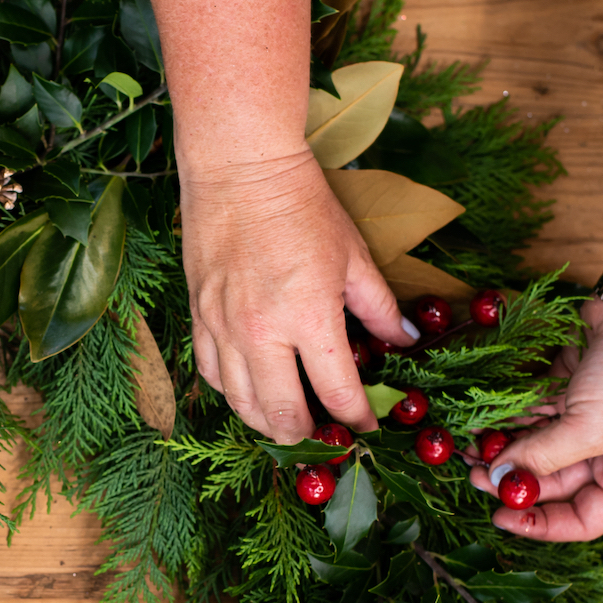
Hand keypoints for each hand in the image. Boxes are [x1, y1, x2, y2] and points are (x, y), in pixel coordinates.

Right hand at [182, 150, 418, 442]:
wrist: (240, 167)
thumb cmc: (303, 204)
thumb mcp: (353, 255)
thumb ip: (379, 307)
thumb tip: (404, 340)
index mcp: (310, 317)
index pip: (340, 393)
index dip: (359, 418)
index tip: (369, 426)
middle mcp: (263, 332)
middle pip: (284, 414)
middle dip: (310, 435)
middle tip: (326, 435)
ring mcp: (223, 327)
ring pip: (241, 403)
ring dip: (268, 422)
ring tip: (287, 424)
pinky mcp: (198, 315)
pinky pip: (210, 373)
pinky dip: (231, 392)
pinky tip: (248, 391)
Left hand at [469, 299, 602, 540]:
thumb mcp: (590, 429)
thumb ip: (542, 457)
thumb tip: (497, 478)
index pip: (583, 519)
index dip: (542, 525)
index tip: (500, 518)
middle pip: (553, 482)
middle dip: (513, 480)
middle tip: (472, 475)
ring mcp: (588, 420)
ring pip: (538, 446)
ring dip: (504, 449)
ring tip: (466, 451)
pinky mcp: (570, 389)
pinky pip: (533, 413)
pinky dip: (508, 418)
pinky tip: (479, 423)